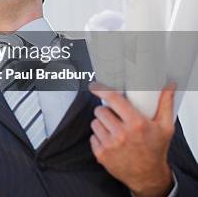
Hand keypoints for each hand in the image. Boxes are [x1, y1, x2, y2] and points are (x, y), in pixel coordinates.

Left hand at [89, 82, 175, 196]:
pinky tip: (111, 141)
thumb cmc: (155, 150)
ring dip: (102, 124)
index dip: (102, 90)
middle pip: (100, 111)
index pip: (113, 99)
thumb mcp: (164, 127)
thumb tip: (168, 86)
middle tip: (115, 118)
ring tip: (114, 130)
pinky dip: (99, 138)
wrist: (148, 176)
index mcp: (136, 124)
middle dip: (106, 112)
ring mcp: (110, 145)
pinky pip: (92, 137)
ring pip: (94, 123)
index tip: (95, 86)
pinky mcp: (101, 154)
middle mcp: (122, 134)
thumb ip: (165, 104)